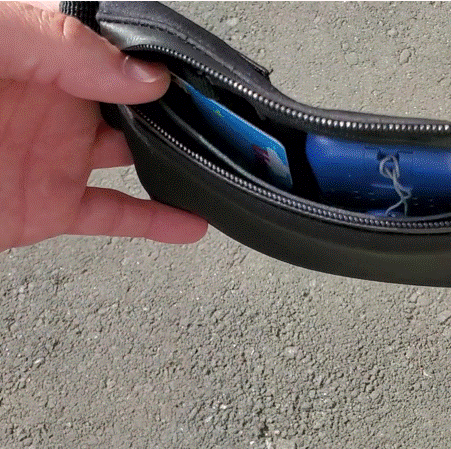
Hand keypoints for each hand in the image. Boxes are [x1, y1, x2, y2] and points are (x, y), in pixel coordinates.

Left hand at [0, 2, 206, 250]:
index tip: (206, 79)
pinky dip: (156, 223)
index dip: (167, 65)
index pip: (121, 56)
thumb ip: (62, 47)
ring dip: (182, 163)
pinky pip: (113, 216)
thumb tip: (144, 77)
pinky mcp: (47, 207)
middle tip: (233, 122)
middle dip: (186, 112)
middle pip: (139, 107)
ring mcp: (54, 157)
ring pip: (137, 160)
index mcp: (43, 54)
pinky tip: (195, 224)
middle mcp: (56, 103)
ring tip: (230, 166)